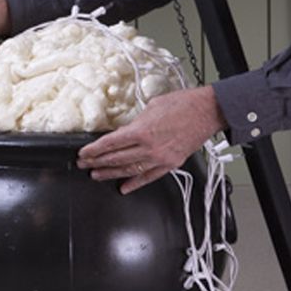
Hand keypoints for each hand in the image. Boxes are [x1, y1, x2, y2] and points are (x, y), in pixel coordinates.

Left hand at [77, 86, 226, 193]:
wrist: (207, 111)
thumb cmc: (182, 104)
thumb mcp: (152, 106)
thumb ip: (136, 122)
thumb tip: (125, 131)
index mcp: (142, 130)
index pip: (111, 143)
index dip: (94, 150)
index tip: (84, 153)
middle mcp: (150, 147)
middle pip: (117, 158)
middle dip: (98, 162)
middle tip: (85, 165)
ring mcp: (161, 158)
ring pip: (130, 170)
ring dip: (111, 173)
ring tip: (97, 175)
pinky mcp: (171, 163)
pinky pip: (150, 177)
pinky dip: (136, 183)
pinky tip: (124, 187)